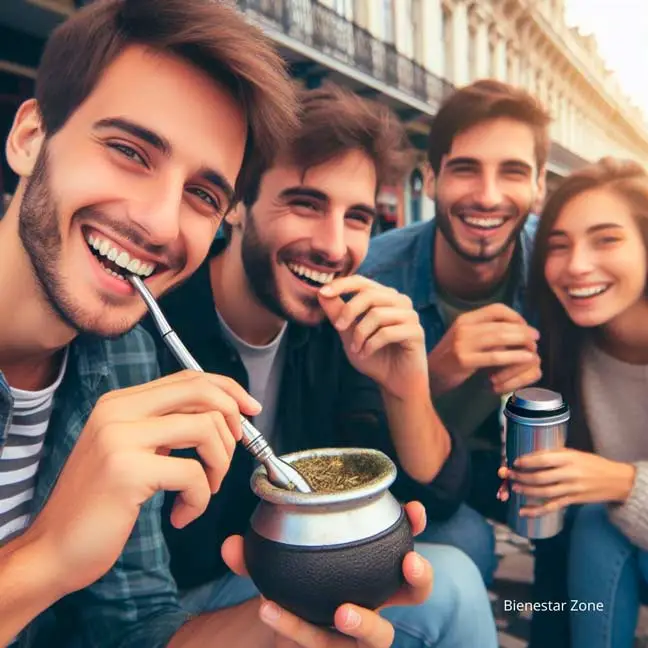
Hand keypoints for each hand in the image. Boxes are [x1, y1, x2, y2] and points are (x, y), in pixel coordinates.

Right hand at [25, 370, 261, 597]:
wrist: (54, 549)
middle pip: (201, 392)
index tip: (251, 410)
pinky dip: (200, 499)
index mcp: (120, 402)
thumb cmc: (100, 504)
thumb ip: (166, 427)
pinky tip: (183, 516)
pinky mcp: (127, 470)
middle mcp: (118, 411)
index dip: (228, 390)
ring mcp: (120, 438)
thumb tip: (223, 416)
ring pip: (205, 428)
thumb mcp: (131, 451)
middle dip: (232, 421)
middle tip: (232, 452)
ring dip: (220, 465)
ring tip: (205, 491)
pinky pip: (194, 473)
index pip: (189, 378)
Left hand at [222, 502, 431, 647]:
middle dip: (420, 578)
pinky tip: (270, 609)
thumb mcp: (275, 565)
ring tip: (343, 611)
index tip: (414, 509)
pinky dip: (296, 628)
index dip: (412, 528)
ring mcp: (358, 634)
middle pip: (413, 594)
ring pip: (379, 637)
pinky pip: (321, 645)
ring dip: (366, 622)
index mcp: (369, 569)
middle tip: (409, 562)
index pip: (400, 543)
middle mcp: (373, 600)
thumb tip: (231, 544)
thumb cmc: (289, 587)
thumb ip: (254, 556)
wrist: (277, 627)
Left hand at [318, 276, 427, 398]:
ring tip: (356, 349)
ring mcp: (410, 316)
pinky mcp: (416, 332)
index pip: (362, 282)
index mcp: (384, 297)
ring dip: (360, 334)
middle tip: (339, 328)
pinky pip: (387, 333)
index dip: (341, 285)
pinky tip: (366, 354)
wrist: (393, 383)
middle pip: (369, 295)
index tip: (322, 293)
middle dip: (349, 311)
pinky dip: (371, 345)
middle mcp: (400, 301)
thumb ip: (337, 312)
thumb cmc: (373, 356)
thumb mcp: (348, 333)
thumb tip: (321, 292)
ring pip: (377, 314)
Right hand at [427, 304, 538, 394]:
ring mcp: (462, 344)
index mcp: (464, 319)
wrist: (430, 375)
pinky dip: (514, 356)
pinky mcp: (463, 360)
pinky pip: (495, 356)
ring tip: (534, 348)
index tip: (526, 326)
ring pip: (500, 337)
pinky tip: (525, 358)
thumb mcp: (465, 338)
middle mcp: (463, 328)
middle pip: (501, 324)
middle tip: (536, 337)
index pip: (496, 309)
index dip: (516, 316)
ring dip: (521, 342)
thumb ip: (485, 332)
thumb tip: (514, 331)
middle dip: (523, 330)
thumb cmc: (451, 358)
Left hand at [498, 449, 635, 515]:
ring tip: (513, 487)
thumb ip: (554, 455)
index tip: (515, 462)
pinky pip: (551, 507)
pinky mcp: (572, 501)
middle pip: (540, 477)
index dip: (527, 461)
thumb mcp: (574, 453)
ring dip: (525, 490)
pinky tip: (522, 511)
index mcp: (569, 458)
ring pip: (543, 492)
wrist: (616, 480)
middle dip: (520, 476)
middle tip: (507, 474)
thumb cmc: (592, 463)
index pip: (543, 460)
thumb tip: (529, 456)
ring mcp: (571, 489)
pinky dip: (535, 511)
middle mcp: (570, 474)